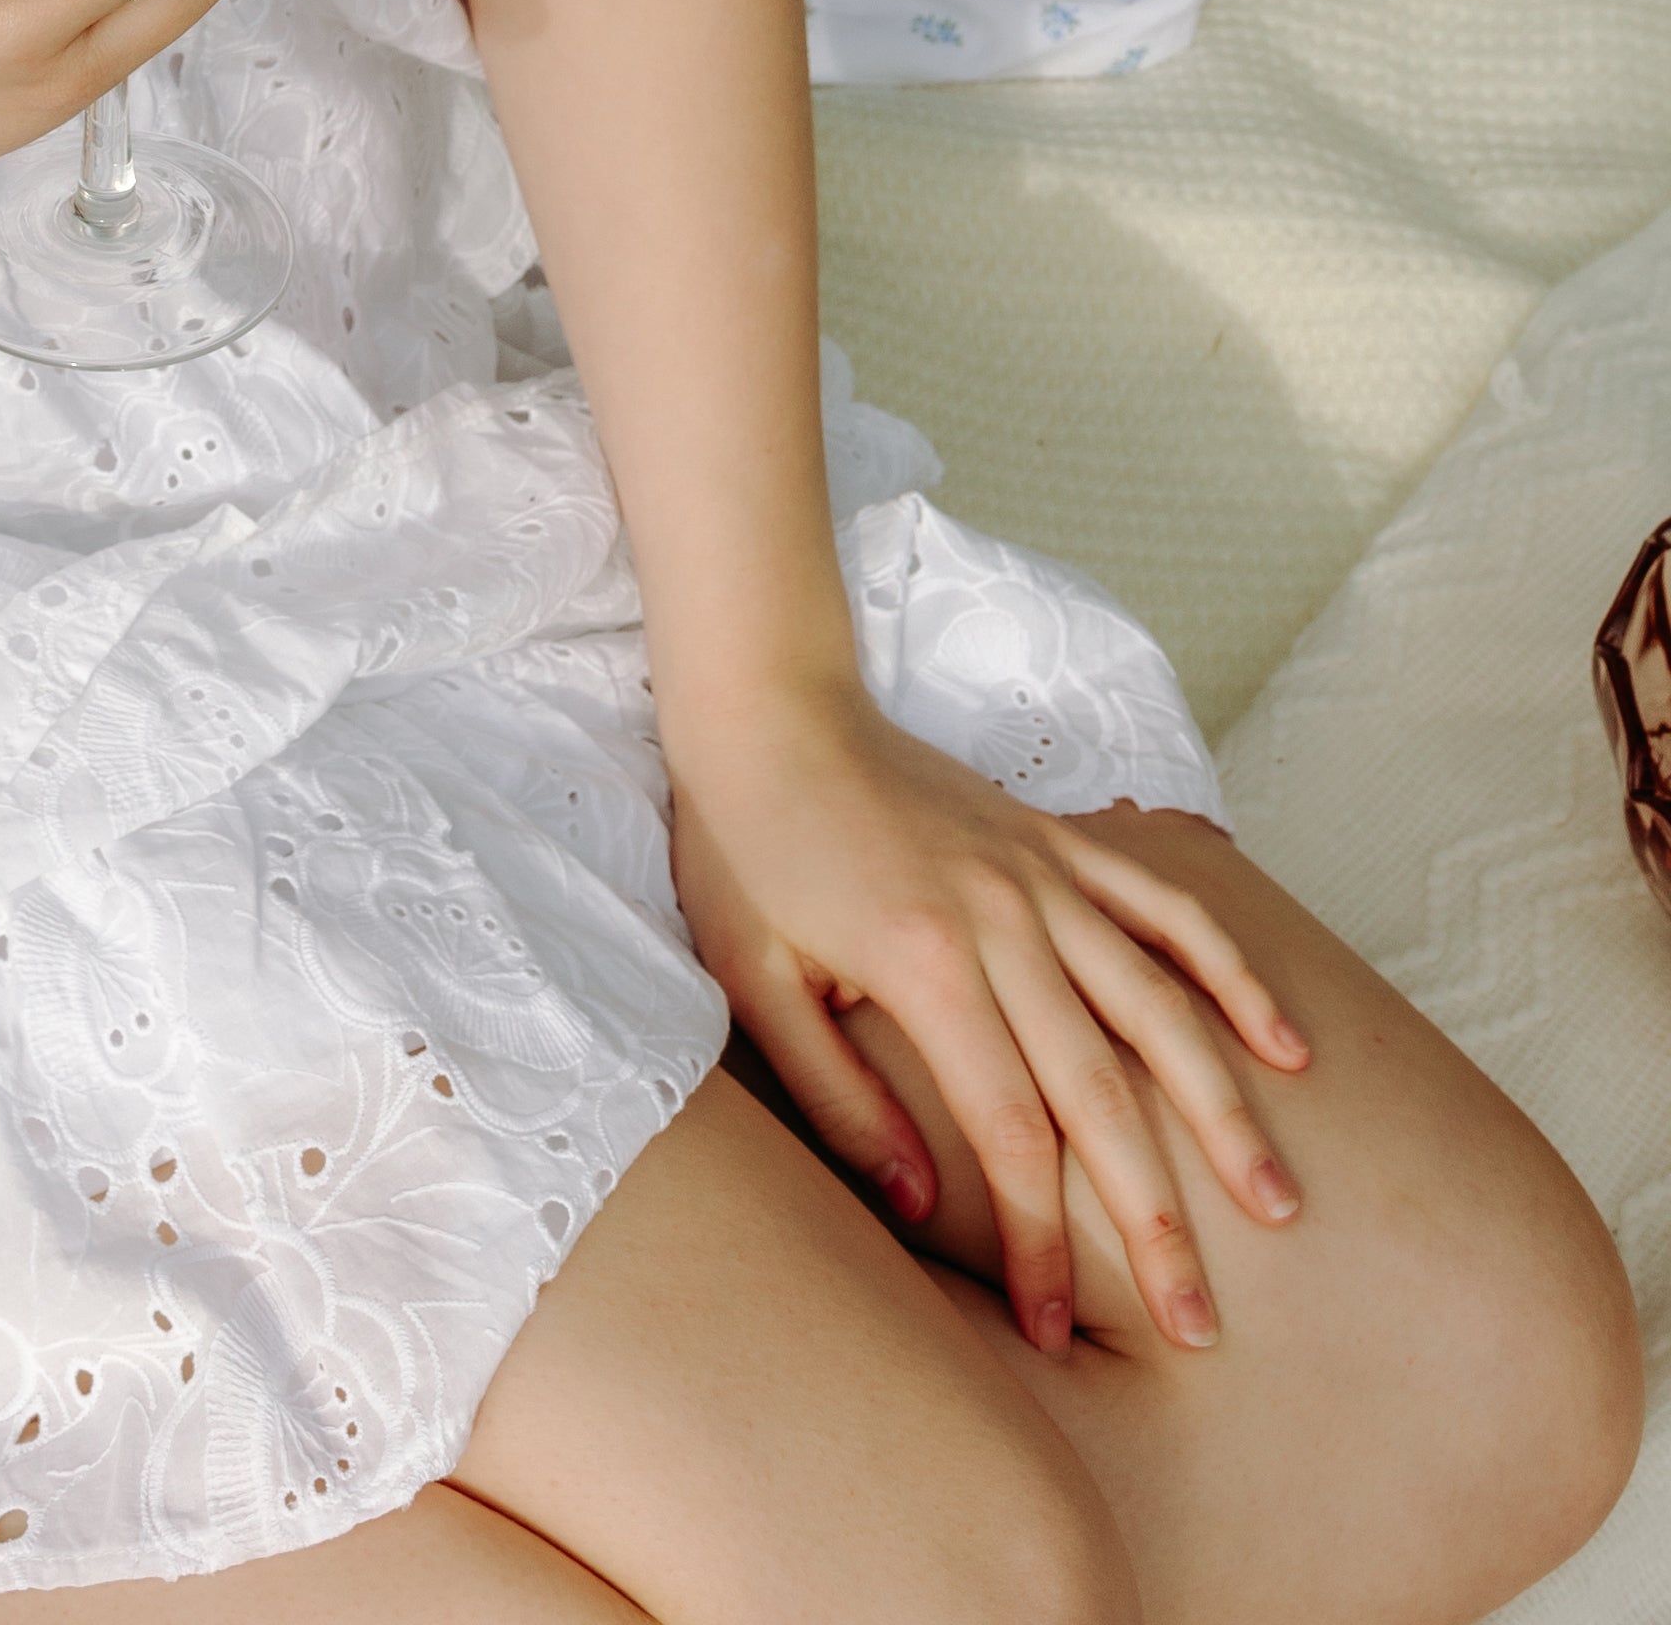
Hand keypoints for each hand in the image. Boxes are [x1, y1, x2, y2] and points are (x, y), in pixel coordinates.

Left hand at [668, 677, 1310, 1356]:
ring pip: (1160, 1006)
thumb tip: (923, 1211)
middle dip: (1155, 1221)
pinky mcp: (1057, 840)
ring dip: (1224, 1111)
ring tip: (1279, 1204)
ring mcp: (1042, 873)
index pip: (1007, 1133)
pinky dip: (1230, 970)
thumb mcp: (754, 983)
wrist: (766, 702)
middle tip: (1200, 1325)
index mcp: (926, 960)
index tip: (1054, 1330)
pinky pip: (1166, 905)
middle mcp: (1004, 917)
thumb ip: (839, 1098)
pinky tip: (1286, 1042)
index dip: (1039, 1242)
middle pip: (1102, 1092)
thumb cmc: (744, 848)